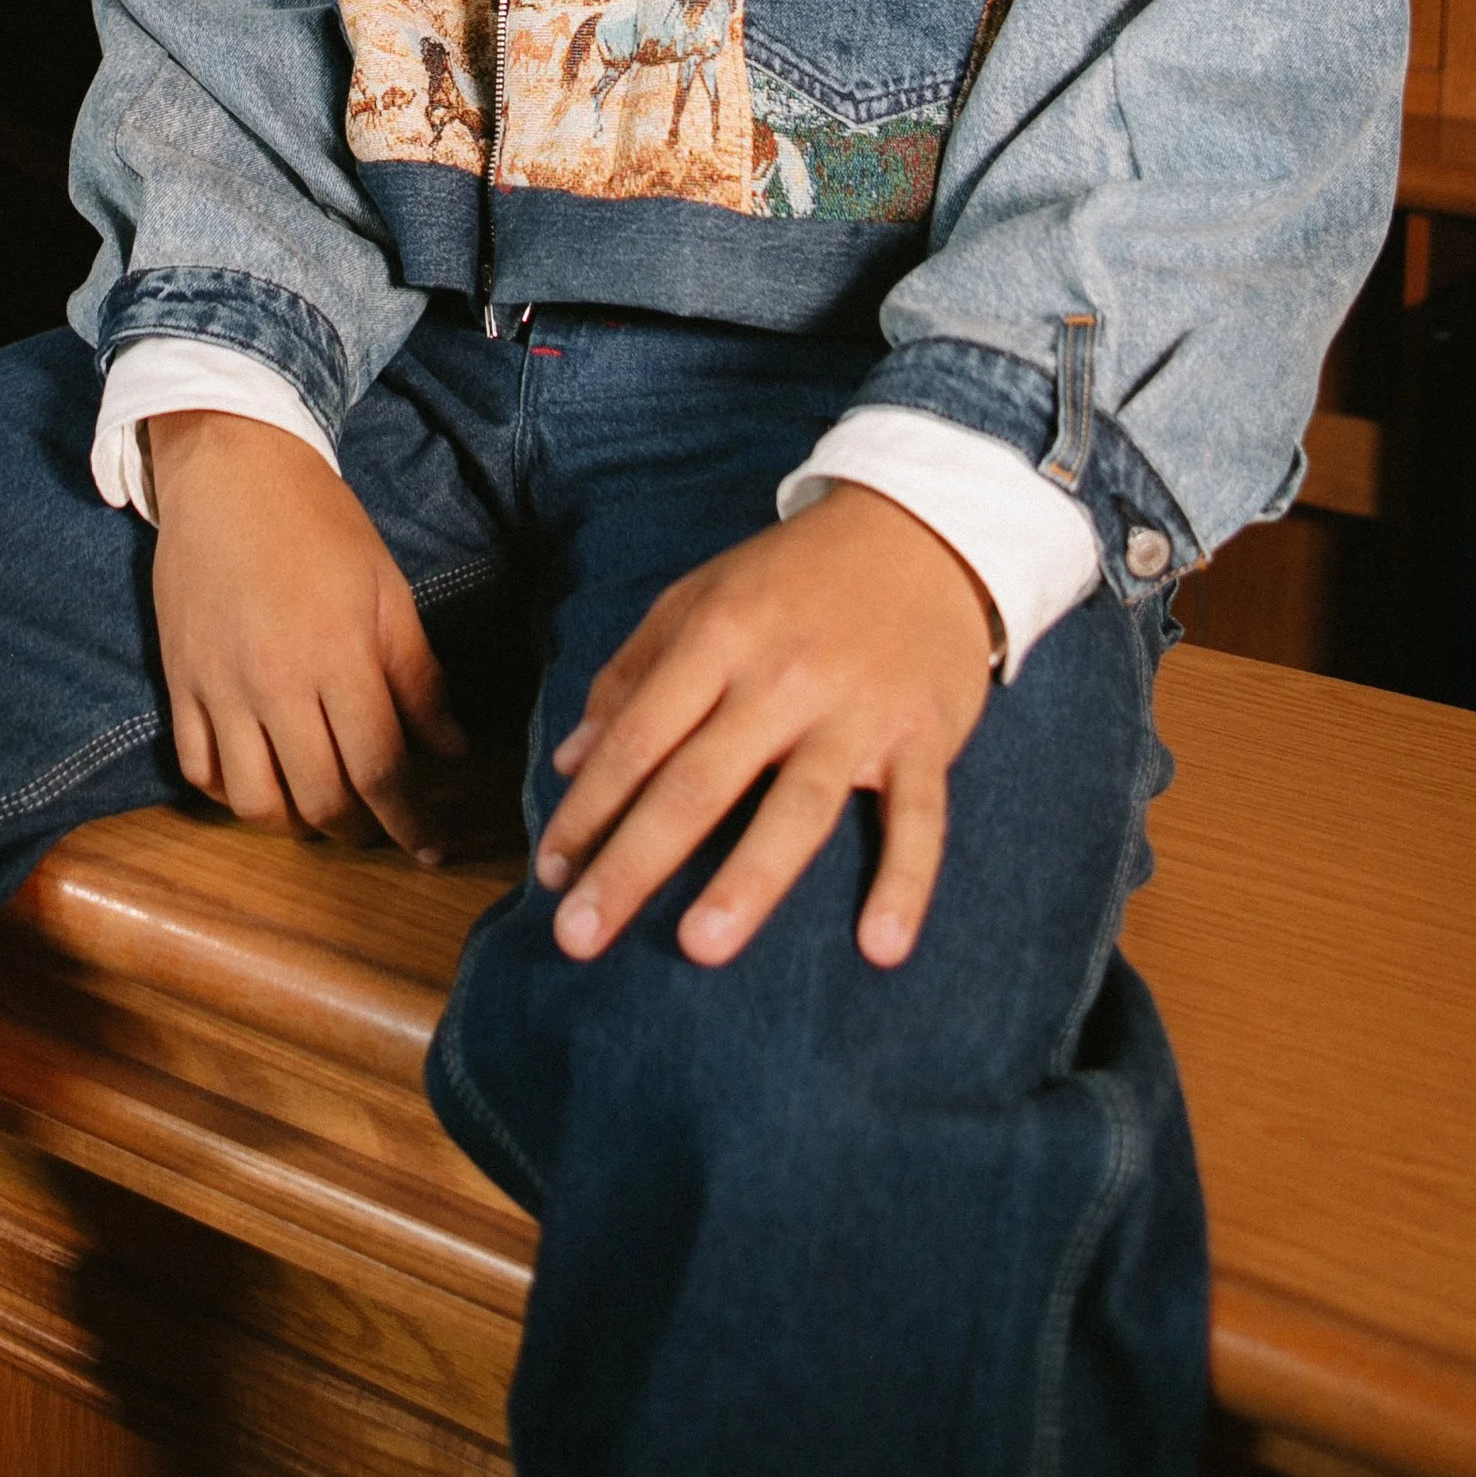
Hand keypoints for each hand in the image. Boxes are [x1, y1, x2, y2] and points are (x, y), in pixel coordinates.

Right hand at [147, 412, 467, 860]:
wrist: (230, 470)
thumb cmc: (321, 524)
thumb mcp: (388, 590)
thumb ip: (418, 677)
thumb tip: (453, 751)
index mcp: (339, 658)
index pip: (381, 771)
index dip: (411, 822)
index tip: (431, 848)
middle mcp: (277, 685)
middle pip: (321, 799)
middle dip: (360, 831)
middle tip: (381, 827)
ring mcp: (220, 688)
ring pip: (255, 802)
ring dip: (294, 824)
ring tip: (320, 810)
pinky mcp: (180, 682)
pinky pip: (198, 770)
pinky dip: (231, 794)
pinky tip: (260, 781)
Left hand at [534, 483, 995, 970]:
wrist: (918, 529)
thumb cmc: (789, 576)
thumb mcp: (698, 598)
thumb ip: (631, 674)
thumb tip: (569, 761)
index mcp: (716, 637)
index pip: (637, 738)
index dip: (587, 808)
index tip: (549, 874)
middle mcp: (782, 677)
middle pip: (698, 782)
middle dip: (633, 862)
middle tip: (580, 937)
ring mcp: (857, 710)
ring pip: (799, 805)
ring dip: (748, 879)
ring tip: (700, 947)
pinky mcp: (925, 735)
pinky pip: (918, 817)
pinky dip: (905, 881)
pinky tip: (880, 946)